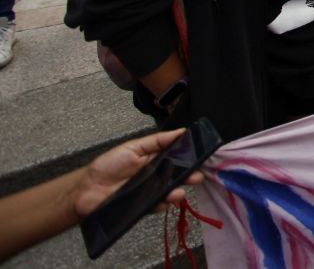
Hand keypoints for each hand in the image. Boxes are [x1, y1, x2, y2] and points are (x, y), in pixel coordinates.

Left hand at [72, 129, 202, 218]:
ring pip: (169, 192)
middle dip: (189, 176)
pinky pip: (156, 206)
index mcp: (156, 160)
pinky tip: (164, 201)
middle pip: (177, 176)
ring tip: (178, 192)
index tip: (202, 156)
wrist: (86, 189)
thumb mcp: (132, 147)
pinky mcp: (143, 207)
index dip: (190, 157)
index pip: (178, 158)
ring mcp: (150, 192)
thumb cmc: (108, 165)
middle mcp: (156, 176)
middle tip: (196, 176)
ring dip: (176, 192)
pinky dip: (162, 204)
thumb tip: (182, 131)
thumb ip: (157, 140)